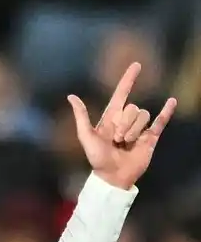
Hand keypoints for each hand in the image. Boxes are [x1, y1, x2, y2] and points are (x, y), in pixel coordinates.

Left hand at [67, 62, 176, 189]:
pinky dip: (166, 111)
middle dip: (125, 123)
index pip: (121, 93)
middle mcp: (125, 120)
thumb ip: (81, 116)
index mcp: (110, 117)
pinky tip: (171, 102)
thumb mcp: (86, 136)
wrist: (113, 176)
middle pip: (132, 108)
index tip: (137, 65)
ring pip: (143, 116)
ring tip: (126, 143)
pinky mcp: (150, 137)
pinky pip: (160, 121)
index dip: (128, 79)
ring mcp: (139, 128)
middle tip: (116, 140)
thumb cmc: (97, 157)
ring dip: (134, 130)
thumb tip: (71, 96)